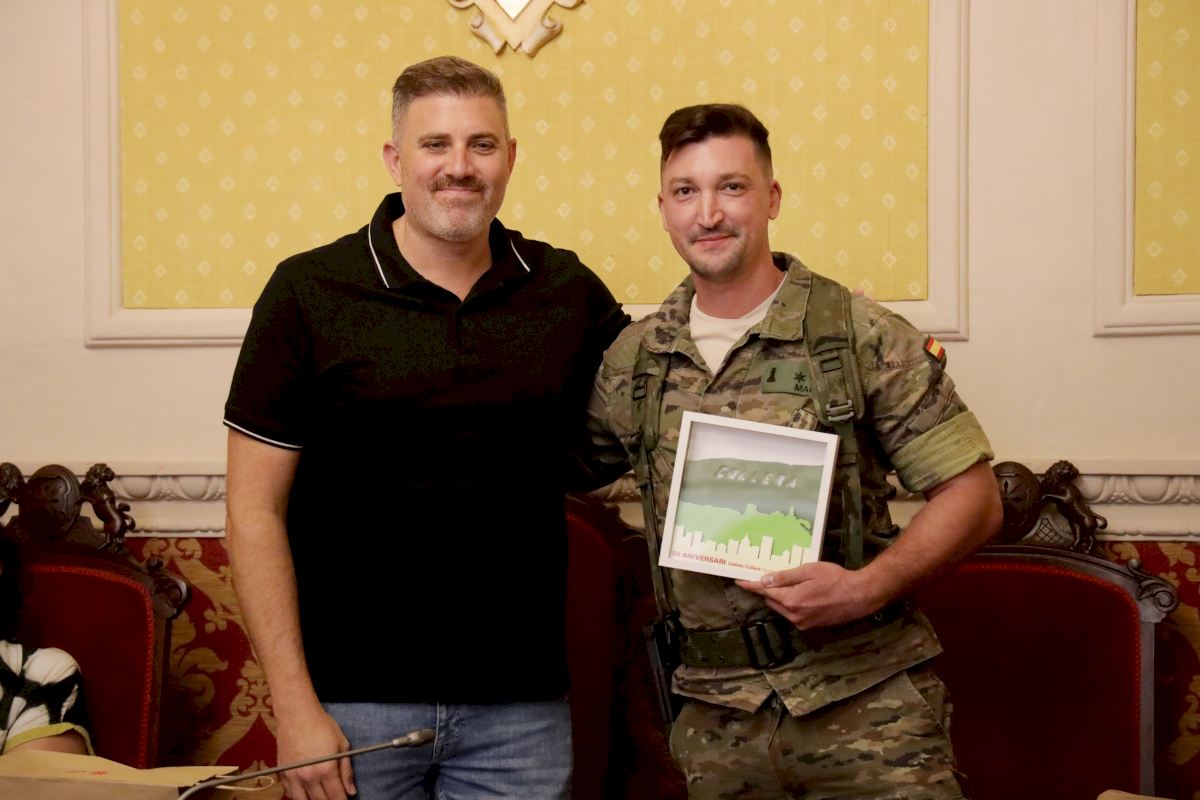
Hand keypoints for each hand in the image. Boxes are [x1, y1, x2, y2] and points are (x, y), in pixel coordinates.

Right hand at [275, 705, 355, 799]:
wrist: (297, 714)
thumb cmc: (322, 725)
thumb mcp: (342, 745)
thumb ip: (346, 770)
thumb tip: (351, 791)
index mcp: (326, 770)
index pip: (336, 797)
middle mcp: (308, 777)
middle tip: (334, 795)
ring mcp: (293, 776)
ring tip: (321, 795)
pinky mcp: (283, 773)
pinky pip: (289, 793)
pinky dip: (298, 795)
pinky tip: (305, 791)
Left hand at [735, 561, 885, 629]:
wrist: (859, 596)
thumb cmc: (836, 579)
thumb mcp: (809, 571)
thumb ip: (785, 577)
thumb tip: (764, 580)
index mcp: (791, 600)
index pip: (765, 592)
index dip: (751, 586)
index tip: (739, 581)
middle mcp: (794, 615)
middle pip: (772, 601)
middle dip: (766, 590)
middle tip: (763, 578)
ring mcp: (802, 622)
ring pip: (782, 609)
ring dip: (779, 598)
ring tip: (782, 585)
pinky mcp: (810, 626)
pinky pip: (793, 614)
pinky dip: (790, 605)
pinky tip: (798, 595)